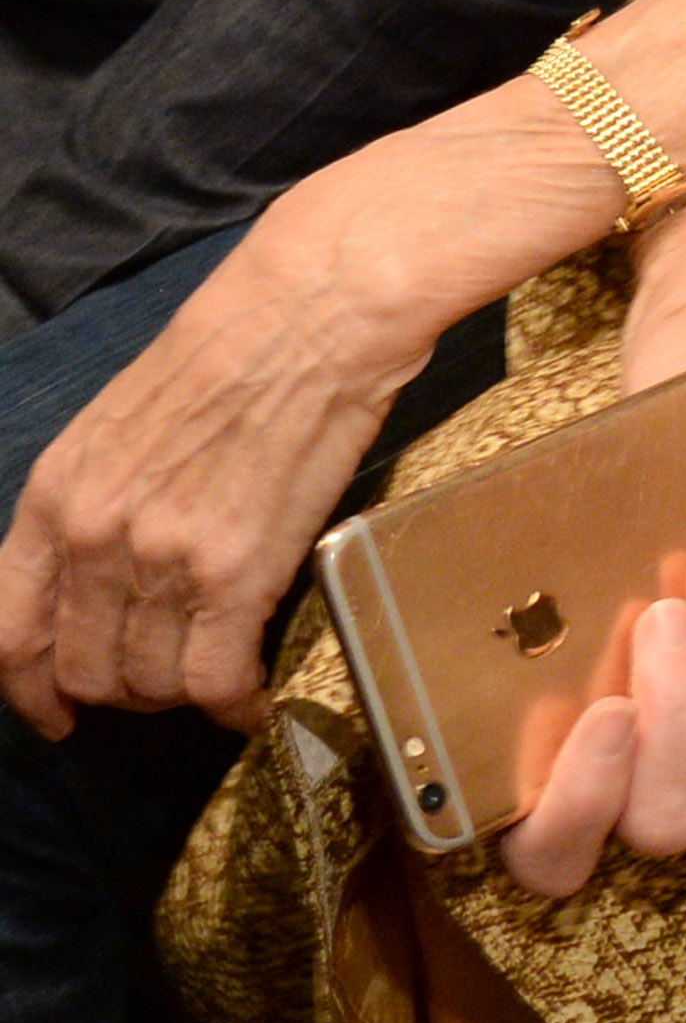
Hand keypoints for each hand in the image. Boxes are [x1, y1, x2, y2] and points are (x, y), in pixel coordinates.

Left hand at [0, 136, 475, 736]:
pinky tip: (253, 700)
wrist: (316, 310)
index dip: (27, 688)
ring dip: (181, 696)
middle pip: (82, 668)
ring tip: (218, 678)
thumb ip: (99, 501)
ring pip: (148, 682)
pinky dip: (234, 705)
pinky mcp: (237, 571)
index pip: (9, 630)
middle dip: (124, 693)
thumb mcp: (122, 422)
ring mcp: (161, 558)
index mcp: (55, 493)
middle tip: (168, 683)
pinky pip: (213, 679)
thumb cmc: (237, 343)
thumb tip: (108, 573)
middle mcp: (92, 536)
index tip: (56, 712)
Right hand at [497, 550, 685, 894]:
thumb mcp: (535, 631)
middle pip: (668, 816)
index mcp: (554, 810)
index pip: (557, 855)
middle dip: (676, 710)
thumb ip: (516, 649)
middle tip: (661, 617)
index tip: (607, 713)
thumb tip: (502, 611)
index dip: (584, 798)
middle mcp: (647, 813)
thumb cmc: (585, 610)